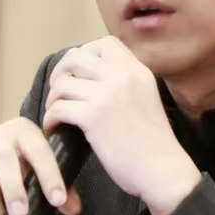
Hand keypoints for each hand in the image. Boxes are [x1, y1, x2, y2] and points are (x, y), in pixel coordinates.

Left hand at [43, 37, 200, 214]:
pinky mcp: (93, 117)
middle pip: (77, 57)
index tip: (80, 75)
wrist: (163, 171)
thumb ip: (126, 85)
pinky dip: (51, 119)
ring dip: (53, 99)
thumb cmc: (155, 144)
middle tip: (60, 92)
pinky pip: (58, 108)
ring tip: (57, 114)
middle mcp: (123, 77)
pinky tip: (55, 129)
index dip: (85, 54)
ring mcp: (107, 96)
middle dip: (61, 72)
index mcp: (138, 72)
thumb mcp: (147, 99)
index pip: (105, 43)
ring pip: (62, 83)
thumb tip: (94, 80)